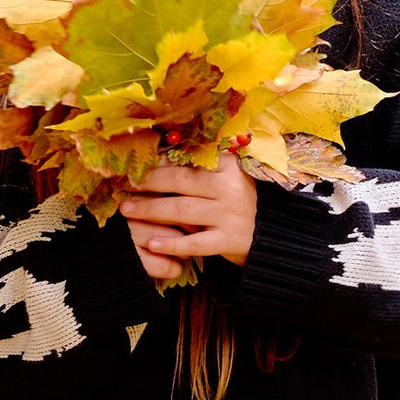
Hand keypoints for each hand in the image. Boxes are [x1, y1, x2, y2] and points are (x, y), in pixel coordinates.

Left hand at [122, 157, 259, 279]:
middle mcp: (230, 187)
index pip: (188, 160)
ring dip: (151, 210)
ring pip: (182, 210)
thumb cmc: (239, 200)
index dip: (159, 162)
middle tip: (126, 185)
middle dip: (149, 182)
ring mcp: (230, 214)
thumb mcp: (227, 177)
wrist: (273, 233)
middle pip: (181, 182)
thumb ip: (202, 166)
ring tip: (127, 210)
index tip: (137, 163)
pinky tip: (152, 244)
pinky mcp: (229, 240)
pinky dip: (172, 243)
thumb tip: (158, 156)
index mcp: (229, 165)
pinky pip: (195, 243)